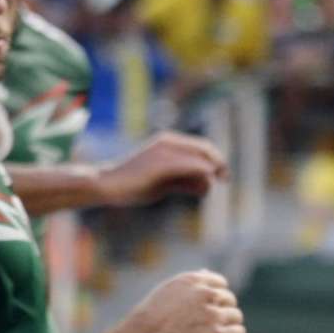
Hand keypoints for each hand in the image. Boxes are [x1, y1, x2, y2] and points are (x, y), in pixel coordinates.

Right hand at [99, 132, 228, 209]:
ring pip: (200, 158)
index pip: (202, 146)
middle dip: (220, 164)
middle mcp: (168, 142)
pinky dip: (202, 175)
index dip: (217, 159)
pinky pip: (191, 166)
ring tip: (203, 191)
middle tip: (225, 179)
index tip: (224, 176)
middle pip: (206, 149)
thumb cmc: (135, 185)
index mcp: (168, 142)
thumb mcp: (166, 182)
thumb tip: (208, 184)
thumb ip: (186, 180)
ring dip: (209, 175)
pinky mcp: (162, 163)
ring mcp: (164, 151)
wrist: (108, 185)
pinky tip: (205, 186)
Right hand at [114, 270, 246, 332]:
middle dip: (222, 312)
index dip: (217, 298)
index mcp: (192, 280)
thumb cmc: (150, 319)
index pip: (220, 283)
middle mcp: (204, 294)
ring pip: (236, 317)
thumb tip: (207, 272)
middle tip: (207, 325)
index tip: (208, 309)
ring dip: (228, 326)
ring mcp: (212, 314)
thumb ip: (190, 283)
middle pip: (230, 300)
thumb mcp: (167, 291)